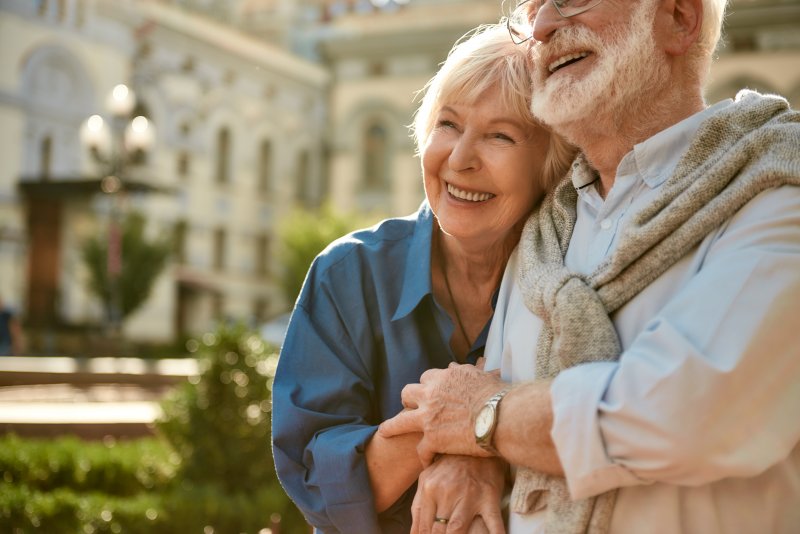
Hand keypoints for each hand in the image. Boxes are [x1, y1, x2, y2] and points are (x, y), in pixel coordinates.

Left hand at [378, 362, 506, 465]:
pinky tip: (427, 462)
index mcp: (444, 377)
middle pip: (407, 393)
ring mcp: (429, 417)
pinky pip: (420, 450)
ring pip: (400, 421)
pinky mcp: (432, 439)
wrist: (502, 416)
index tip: (430, 394)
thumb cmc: (498, 396)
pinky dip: (424, 457)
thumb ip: (463, 371)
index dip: (428, 386)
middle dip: (408, 401)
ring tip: (385, 432)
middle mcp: (431, 394)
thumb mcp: (479, 375)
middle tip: (411, 409)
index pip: (426, 377)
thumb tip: (453, 365)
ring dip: (392, 427)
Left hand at [411, 455, 506, 533]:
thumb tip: (415, 533)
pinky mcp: (488, 497)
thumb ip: (419, 506)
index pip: (422, 526)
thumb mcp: (427, 477)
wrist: (475, 438)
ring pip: (456, 530)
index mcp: (429, 488)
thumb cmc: (450, 463)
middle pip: (438, 531)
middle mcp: (446, 492)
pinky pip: (492, 523)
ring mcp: (469, 495)